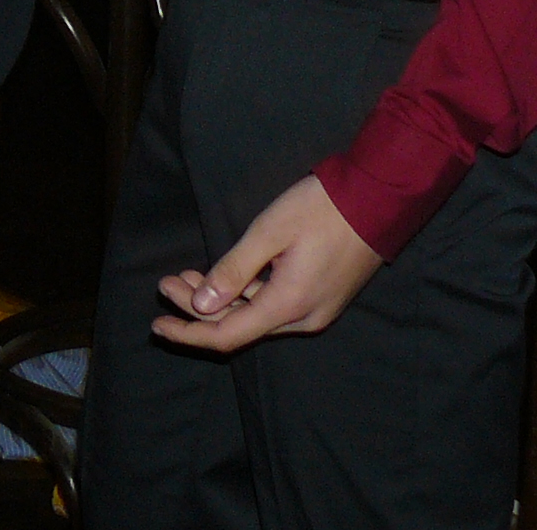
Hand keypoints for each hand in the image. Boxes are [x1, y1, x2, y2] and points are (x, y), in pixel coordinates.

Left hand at [152, 175, 382, 349]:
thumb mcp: (269, 232)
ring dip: (219, 300)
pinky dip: (243, 294)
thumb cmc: (321, 209)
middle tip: (165, 282)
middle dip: (197, 309)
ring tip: (185, 275)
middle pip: (239, 327)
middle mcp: (303, 318)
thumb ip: (233, 269)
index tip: (157, 326)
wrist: (379, 201)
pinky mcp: (320, 298)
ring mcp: (315, 310)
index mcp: (288, 305)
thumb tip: (198, 304)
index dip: (189, 333)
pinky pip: (273, 306)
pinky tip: (222, 277)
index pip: (227, 335)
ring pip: (256, 316)